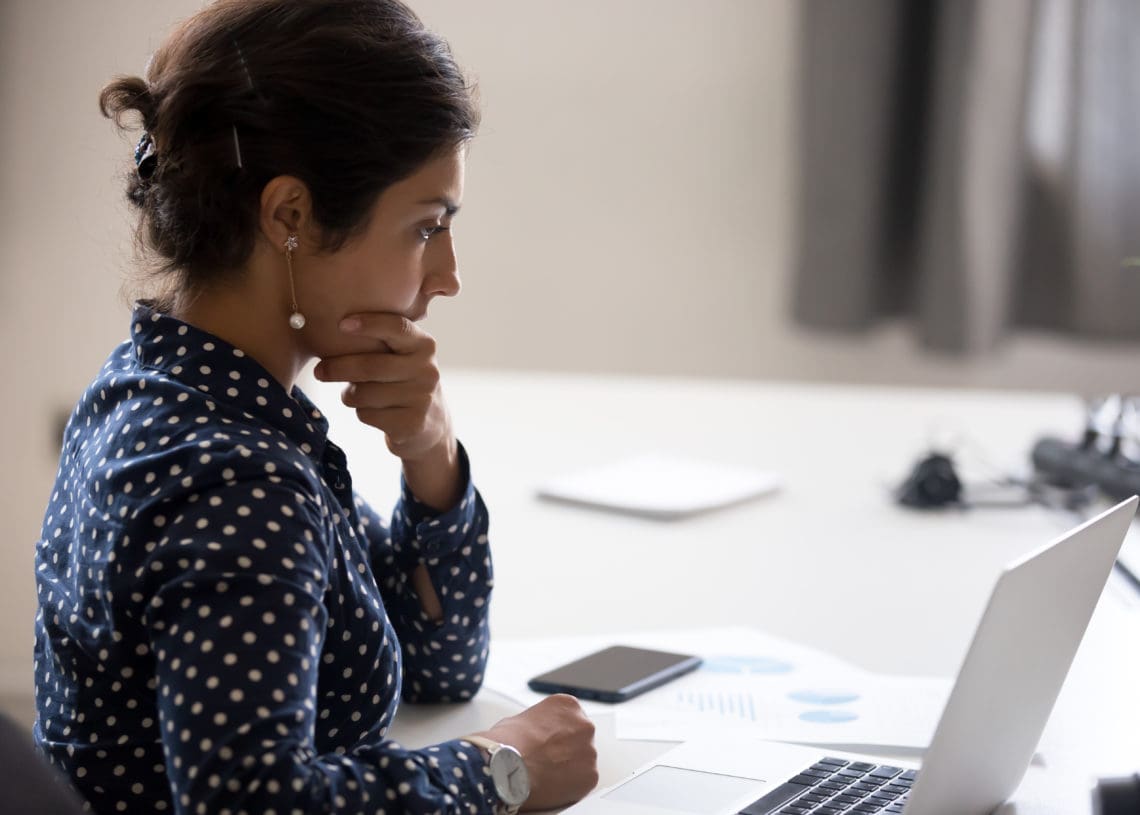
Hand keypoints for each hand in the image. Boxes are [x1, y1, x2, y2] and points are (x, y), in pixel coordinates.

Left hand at [314, 313, 452, 462]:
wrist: (430, 422)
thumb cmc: (402, 379)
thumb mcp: (402, 355)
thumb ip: (380, 342)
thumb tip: (329, 332)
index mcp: (424, 346)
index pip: (397, 327)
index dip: (369, 324)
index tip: (342, 324)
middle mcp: (427, 370)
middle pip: (370, 366)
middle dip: (338, 368)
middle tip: (319, 371)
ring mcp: (422, 399)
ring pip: (364, 394)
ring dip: (350, 395)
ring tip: (356, 393)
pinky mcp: (411, 424)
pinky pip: (368, 415)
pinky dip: (362, 413)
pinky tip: (373, 411)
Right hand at [472, 694, 598, 810]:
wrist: (506, 766)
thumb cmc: (507, 742)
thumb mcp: (519, 720)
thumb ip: (537, 724)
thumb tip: (532, 734)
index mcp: (567, 705)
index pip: (570, 719)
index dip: (556, 734)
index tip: (548, 743)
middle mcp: (584, 725)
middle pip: (580, 739)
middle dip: (566, 750)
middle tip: (547, 760)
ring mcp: (590, 751)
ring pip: (583, 761)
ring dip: (570, 768)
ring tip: (546, 775)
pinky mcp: (591, 775)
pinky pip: (584, 781)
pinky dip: (572, 786)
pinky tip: (552, 786)